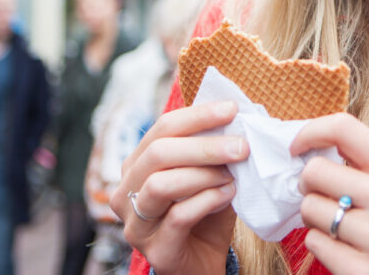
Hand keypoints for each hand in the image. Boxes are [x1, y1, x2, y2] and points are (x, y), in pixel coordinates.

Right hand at [112, 101, 248, 274]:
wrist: (205, 264)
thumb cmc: (207, 213)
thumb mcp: (210, 175)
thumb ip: (215, 149)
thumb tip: (238, 115)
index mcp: (138, 165)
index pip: (162, 129)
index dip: (197, 116)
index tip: (231, 109)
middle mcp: (127, 192)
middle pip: (159, 153)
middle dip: (205, 146)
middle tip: (241, 146)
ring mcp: (136, 223)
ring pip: (162, 184)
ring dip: (204, 174)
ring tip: (232, 175)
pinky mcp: (155, 249)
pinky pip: (179, 216)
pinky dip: (208, 200)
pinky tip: (228, 195)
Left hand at [292, 113, 368, 274]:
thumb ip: (366, 167)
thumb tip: (309, 147)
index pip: (344, 129)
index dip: (310, 132)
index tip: (296, 148)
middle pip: (315, 171)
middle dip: (308, 185)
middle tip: (323, 197)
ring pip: (309, 208)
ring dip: (314, 218)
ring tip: (338, 227)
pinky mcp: (363, 272)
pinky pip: (314, 243)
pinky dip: (321, 246)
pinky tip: (344, 251)